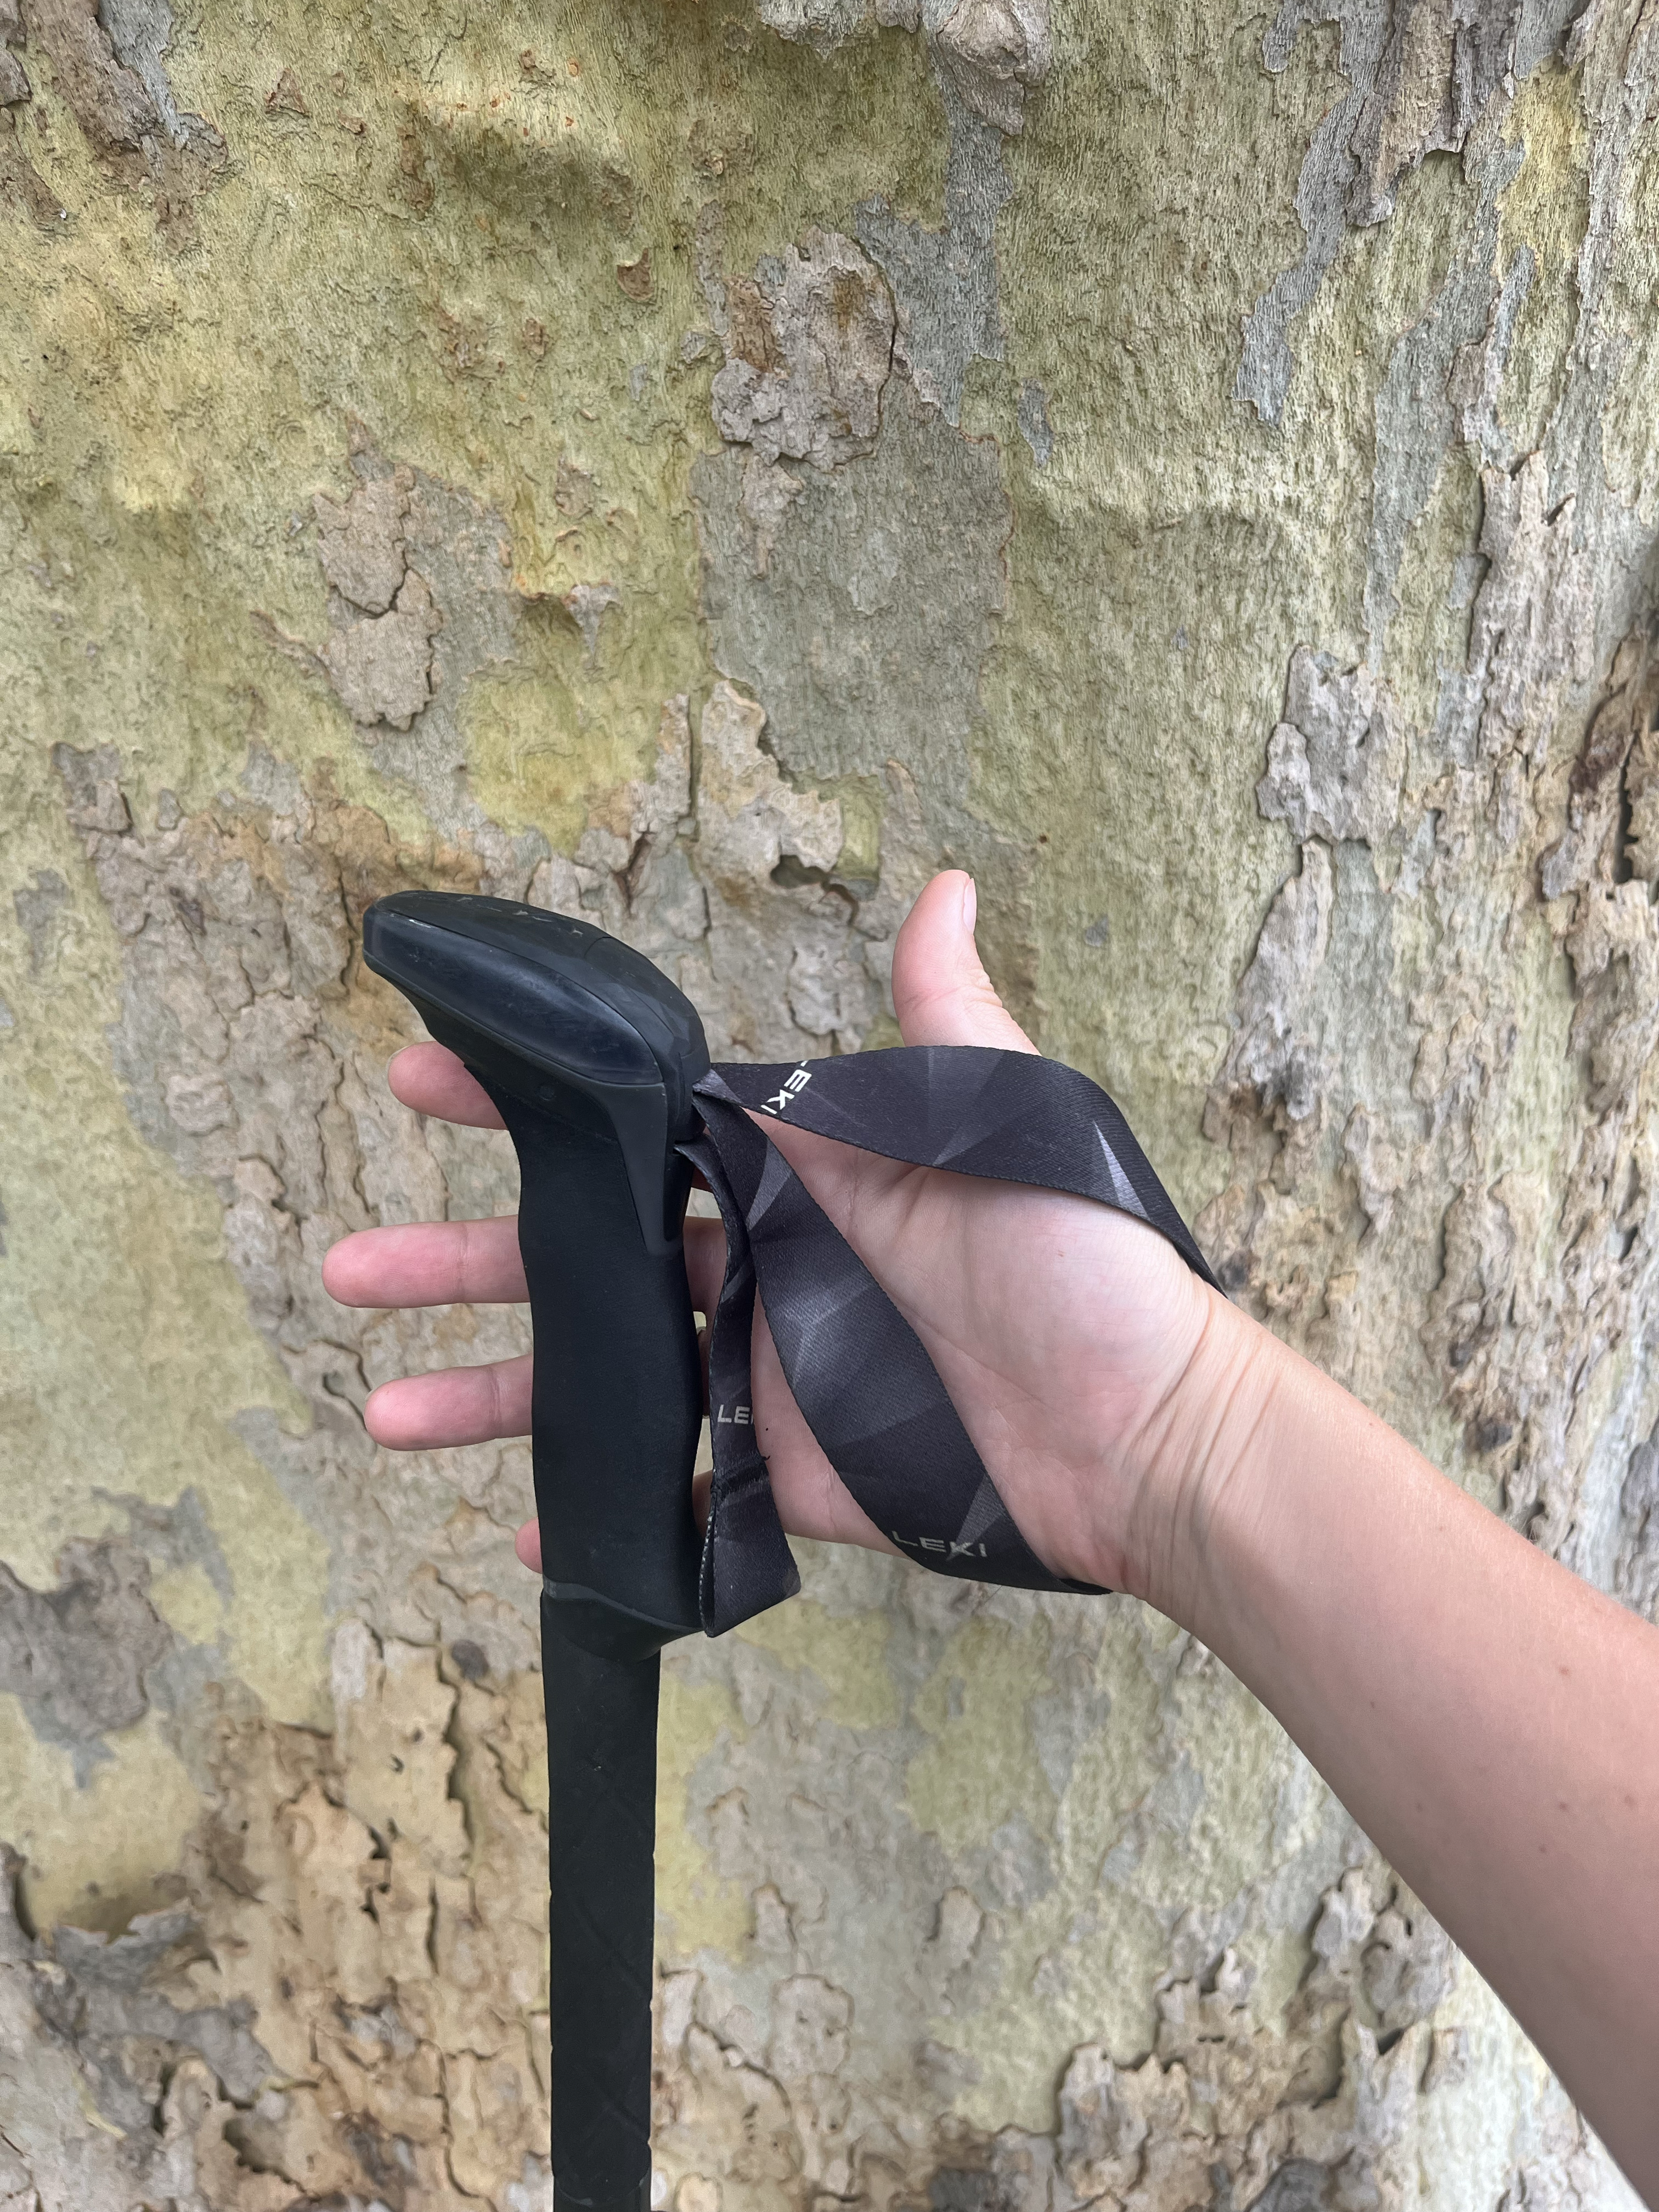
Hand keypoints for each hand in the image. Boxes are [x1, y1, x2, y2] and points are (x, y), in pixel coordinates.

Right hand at [323, 871, 1230, 1599]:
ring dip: (490, 1391)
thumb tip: (943, 880)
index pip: (632, 1130)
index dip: (527, 1108)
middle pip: (583, 1259)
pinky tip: (518, 1521)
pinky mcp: (789, 1477)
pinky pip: (672, 1491)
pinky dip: (599, 1510)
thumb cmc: (1076, 1264)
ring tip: (381, 1404)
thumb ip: (945, 1016)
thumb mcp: (1007, 1120)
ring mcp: (764, 1376)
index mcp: (793, 1174)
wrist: (1143, 1431)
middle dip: (464, 1258)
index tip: (423, 1079)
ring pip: (600, 1379)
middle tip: (353, 1264)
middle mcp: (761, 1268)